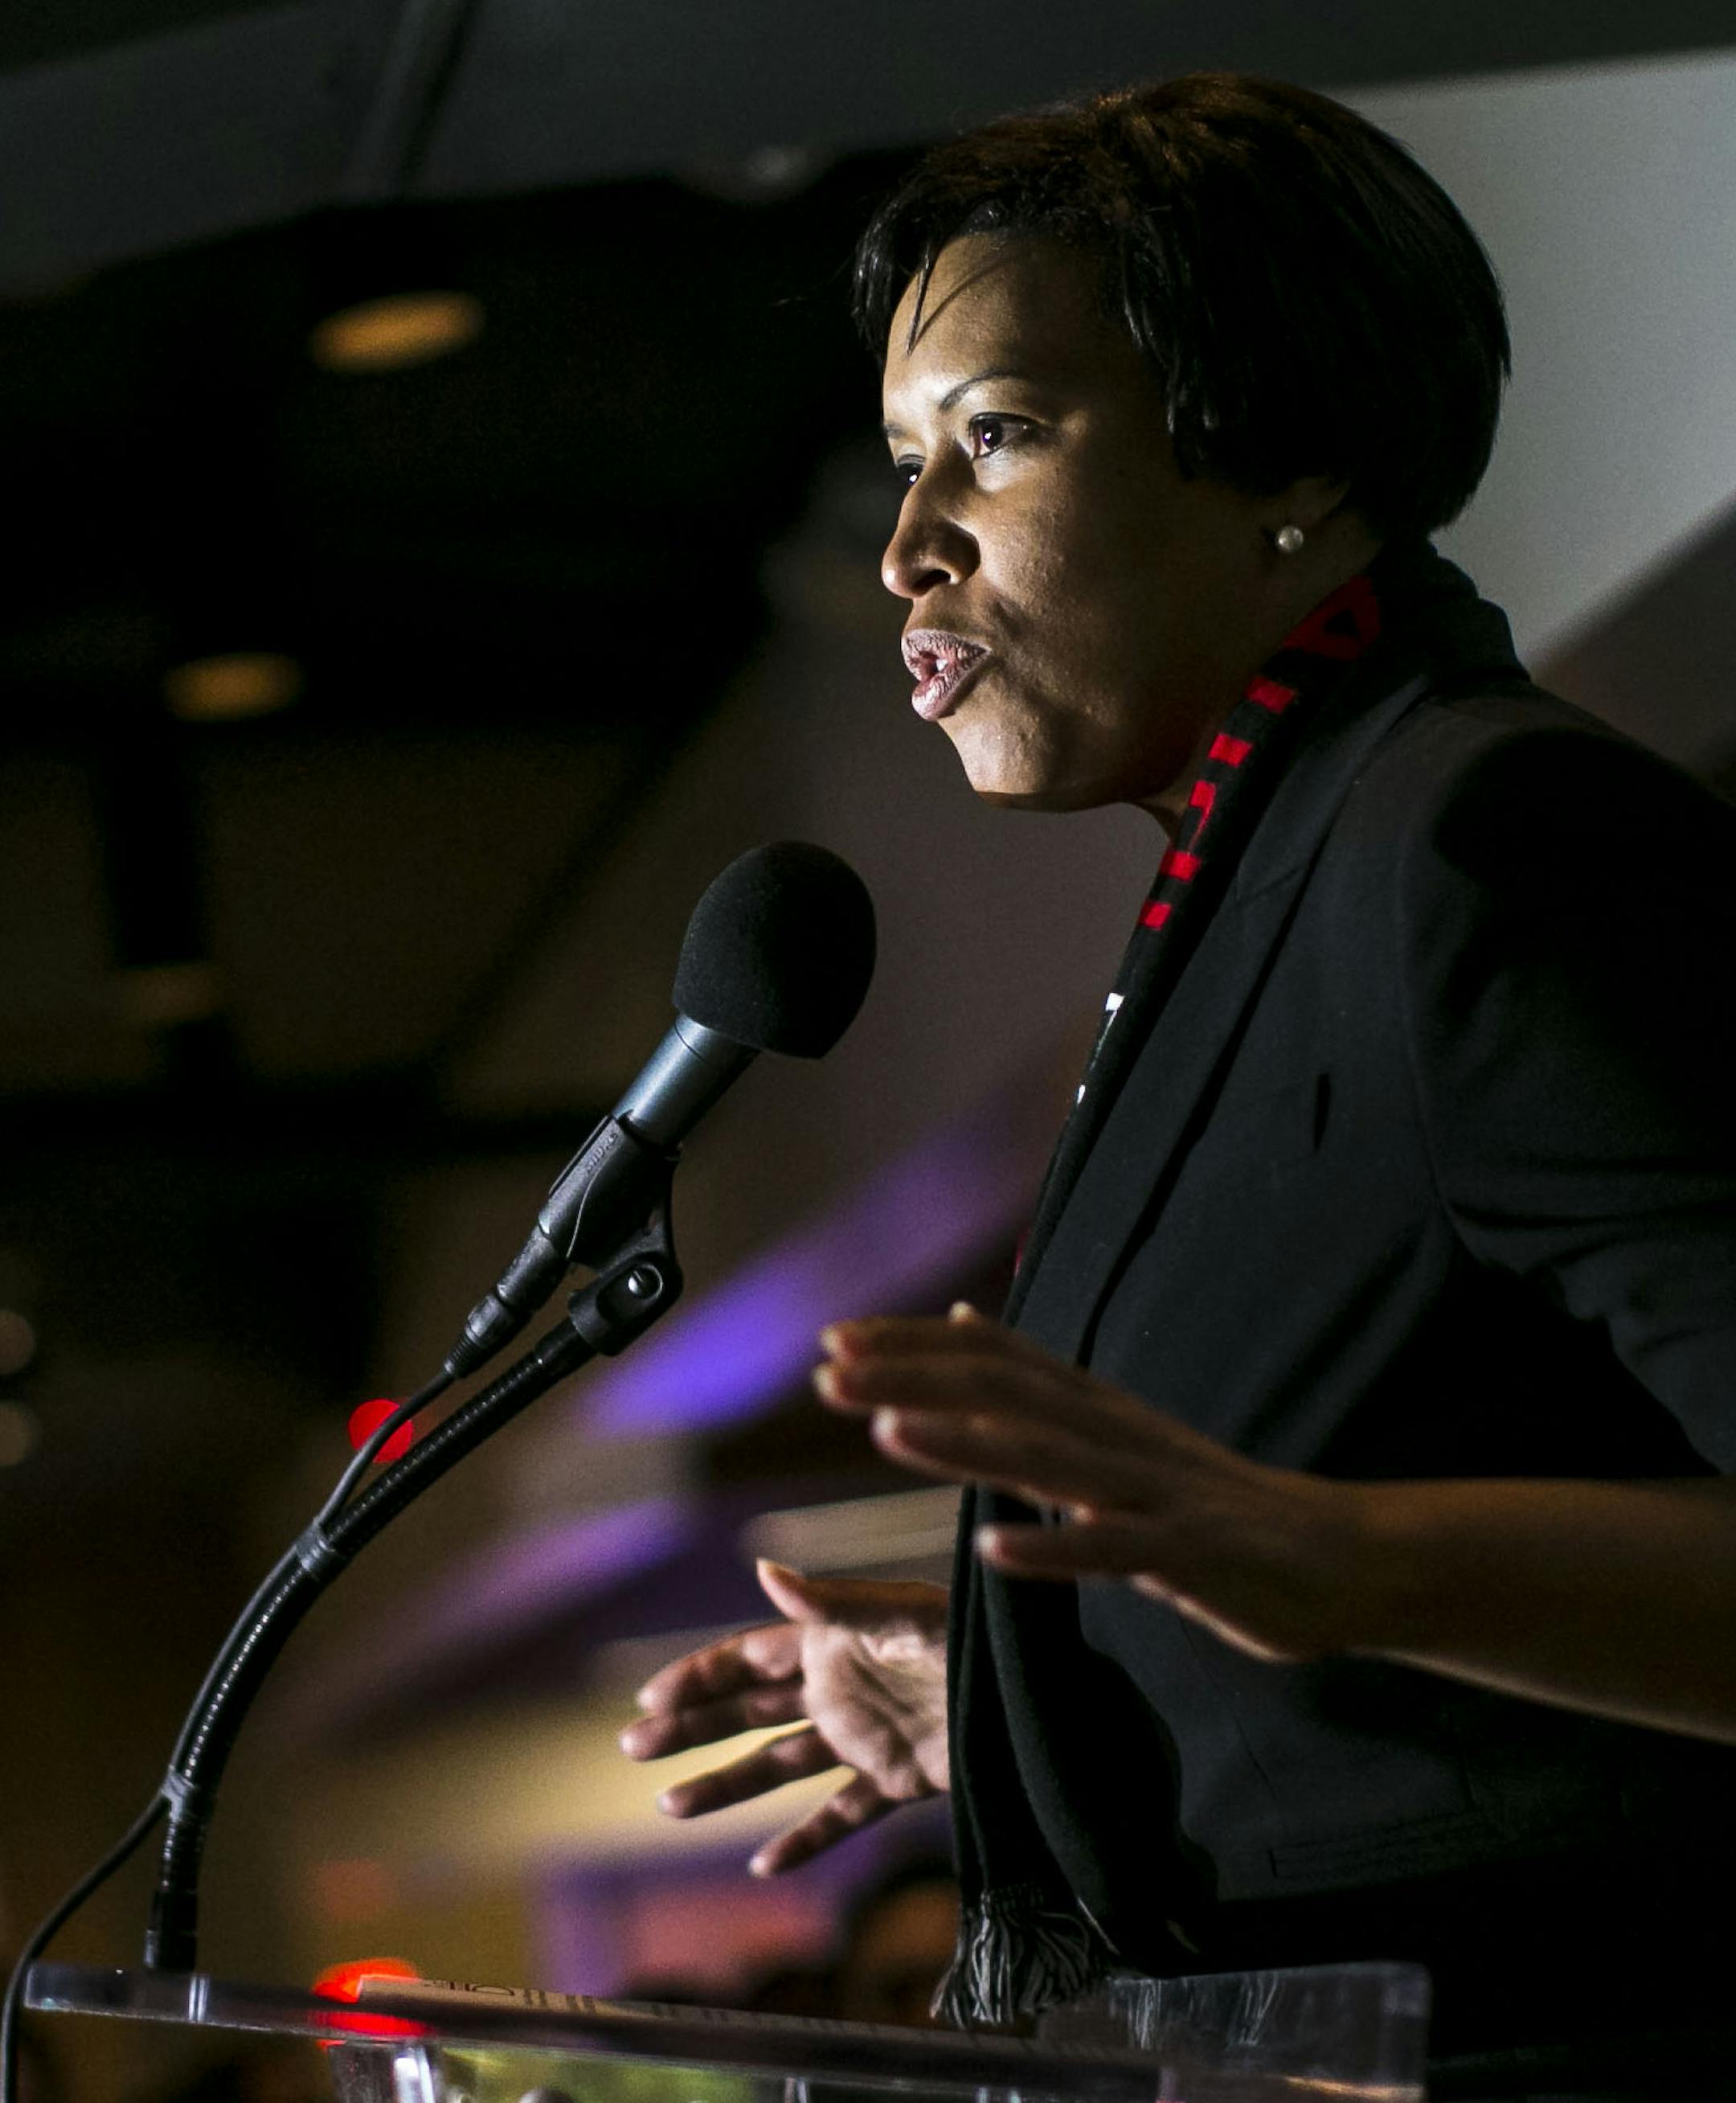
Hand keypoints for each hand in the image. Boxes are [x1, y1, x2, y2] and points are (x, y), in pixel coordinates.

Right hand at [619, 1558, 948, 1874]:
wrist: (1032, 1695)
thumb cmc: (967, 1638)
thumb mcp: (900, 1614)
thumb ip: (831, 1602)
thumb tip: (764, 1570)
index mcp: (831, 1642)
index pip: (748, 1657)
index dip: (698, 1676)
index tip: (648, 1699)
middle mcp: (839, 1687)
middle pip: (749, 1710)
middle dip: (691, 1728)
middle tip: (632, 1748)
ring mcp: (865, 1737)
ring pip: (780, 1765)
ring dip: (727, 1785)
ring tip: (669, 1808)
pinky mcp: (898, 1781)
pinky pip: (842, 1816)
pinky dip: (806, 1842)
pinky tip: (767, 1867)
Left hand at [814, 1305, 1375, 1664]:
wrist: (1336, 1555)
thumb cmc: (1209, 1503)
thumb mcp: (1113, 1436)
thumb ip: (1034, 1389)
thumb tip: (960, 1322)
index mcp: (1094, 1408)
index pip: (990, 1358)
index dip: (910, 1347)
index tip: (830, 1341)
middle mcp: (1116, 1434)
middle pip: (1003, 1393)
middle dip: (912, 1380)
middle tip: (826, 1374)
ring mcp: (1153, 1491)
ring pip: (1048, 1459)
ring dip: (964, 1445)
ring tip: (886, 1432)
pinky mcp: (1190, 1552)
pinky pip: (1114, 1549)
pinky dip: (1054, 1546)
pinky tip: (994, 1550)